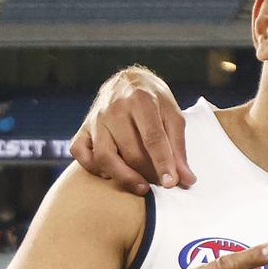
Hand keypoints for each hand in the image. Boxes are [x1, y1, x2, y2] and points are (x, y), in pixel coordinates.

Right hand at [68, 66, 194, 194]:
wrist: (127, 81)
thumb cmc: (154, 101)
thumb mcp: (173, 116)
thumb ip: (178, 148)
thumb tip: (187, 180)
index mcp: (141, 100)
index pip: (152, 137)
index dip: (162, 163)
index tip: (171, 183)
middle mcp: (115, 109)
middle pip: (130, 151)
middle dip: (147, 173)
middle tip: (161, 183)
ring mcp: (95, 119)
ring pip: (104, 156)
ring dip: (124, 176)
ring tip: (142, 187)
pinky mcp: (82, 129)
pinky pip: (80, 153)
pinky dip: (94, 168)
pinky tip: (112, 173)